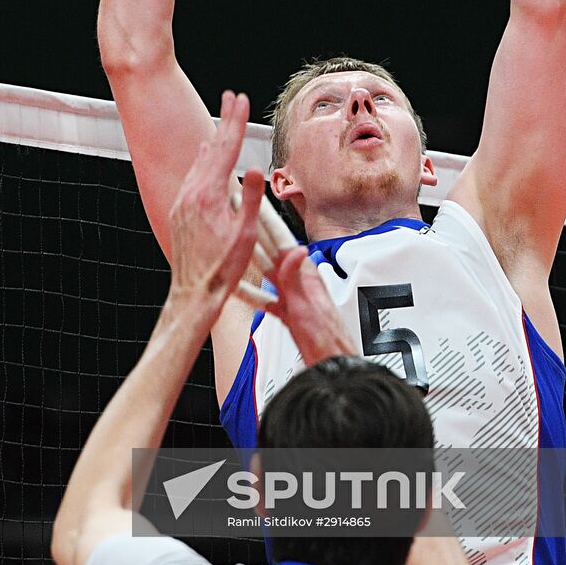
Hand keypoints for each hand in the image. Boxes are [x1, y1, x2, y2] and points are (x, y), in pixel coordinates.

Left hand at [168, 90, 263, 320]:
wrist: (193, 292)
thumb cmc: (222, 269)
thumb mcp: (244, 235)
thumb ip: (249, 199)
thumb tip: (253, 168)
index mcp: (209, 195)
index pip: (227, 148)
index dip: (235, 121)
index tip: (241, 99)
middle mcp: (191, 193)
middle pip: (212, 147)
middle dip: (225, 120)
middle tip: (232, 96)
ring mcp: (183, 200)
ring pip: (200, 160)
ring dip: (215, 139)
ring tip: (222, 122)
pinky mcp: (180, 210)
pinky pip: (194, 175)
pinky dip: (204, 159)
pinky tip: (207, 159)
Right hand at [234, 198, 355, 364]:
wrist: (333, 367)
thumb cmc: (326, 343)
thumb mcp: (307, 309)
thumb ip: (295, 280)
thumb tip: (293, 249)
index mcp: (303, 275)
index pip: (280, 238)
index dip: (265, 217)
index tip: (252, 196)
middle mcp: (298, 281)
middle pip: (270, 247)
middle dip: (253, 225)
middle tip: (237, 205)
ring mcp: (292, 296)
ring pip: (265, 268)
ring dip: (248, 251)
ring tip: (232, 233)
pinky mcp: (288, 313)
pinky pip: (265, 297)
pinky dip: (250, 290)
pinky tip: (236, 284)